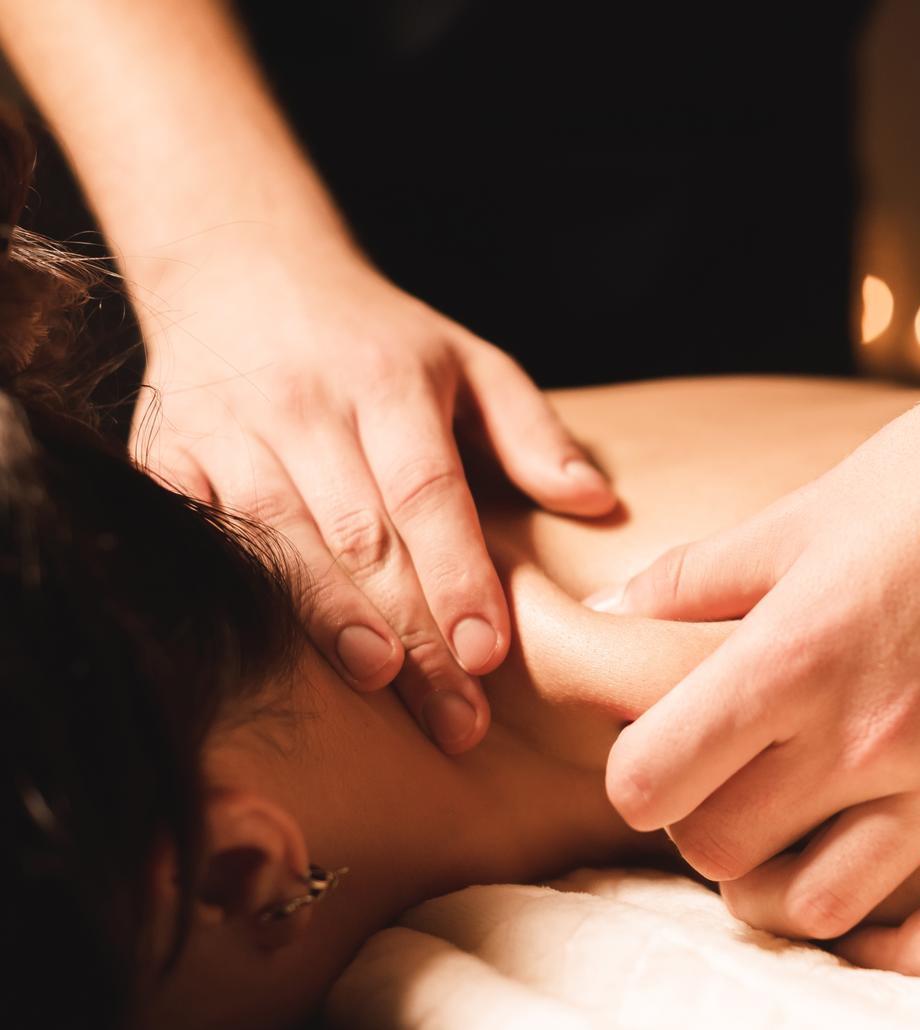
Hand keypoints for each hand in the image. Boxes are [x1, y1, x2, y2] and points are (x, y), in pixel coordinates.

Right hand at [132, 235, 615, 751]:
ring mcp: (226, 430)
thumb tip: (596, 502)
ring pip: (281, 541)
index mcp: (386, 383)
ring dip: (330, 620)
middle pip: (362, 534)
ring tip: (381, 684)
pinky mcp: (164, 453)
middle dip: (412, 630)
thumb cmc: (375, 337)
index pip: (426, 491)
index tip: (488, 652)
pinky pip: (197, 532)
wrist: (241, 265)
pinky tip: (272, 652)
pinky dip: (233, 590)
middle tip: (457, 715)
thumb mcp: (467, 359)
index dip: (456, 574)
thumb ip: (531, 430)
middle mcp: (303, 405)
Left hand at [595, 341, 919, 975]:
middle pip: (726, 851)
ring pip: (830, 906)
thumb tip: (603, 610)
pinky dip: (915, 950)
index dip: (638, 779)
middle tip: (727, 799)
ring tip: (791, 853)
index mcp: (796, 654)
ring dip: (787, 892)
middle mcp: (876, 730)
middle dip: (705, 830)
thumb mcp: (800, 515)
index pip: (654, 778)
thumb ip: (692, 578)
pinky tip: (881, 935)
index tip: (659, 765)